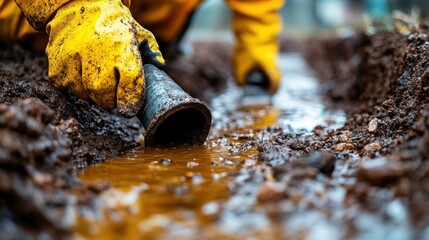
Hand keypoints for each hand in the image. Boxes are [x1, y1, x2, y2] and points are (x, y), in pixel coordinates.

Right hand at [45, 0, 164, 116]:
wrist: (80, 3)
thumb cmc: (115, 24)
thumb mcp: (140, 34)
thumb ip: (152, 54)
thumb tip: (160, 69)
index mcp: (122, 47)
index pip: (130, 83)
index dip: (131, 100)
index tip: (130, 107)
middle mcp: (96, 52)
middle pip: (104, 95)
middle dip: (111, 101)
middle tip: (113, 96)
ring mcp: (73, 57)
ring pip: (85, 94)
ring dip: (93, 95)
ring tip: (97, 80)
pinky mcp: (56, 63)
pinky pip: (67, 87)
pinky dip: (77, 87)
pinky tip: (81, 74)